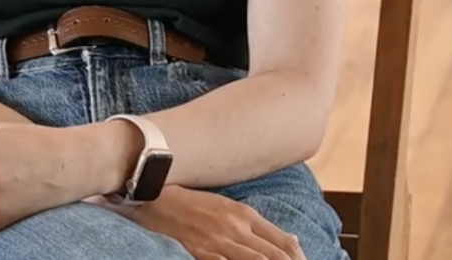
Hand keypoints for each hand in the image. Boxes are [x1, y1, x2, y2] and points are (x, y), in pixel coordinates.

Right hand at [116, 184, 307, 259]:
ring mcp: (218, 242)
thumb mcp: (226, 206)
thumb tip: (291, 241)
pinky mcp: (201, 253)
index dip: (298, 258)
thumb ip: (255, 224)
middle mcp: (236, 227)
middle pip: (276, 256)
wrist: (153, 196)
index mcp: (244, 213)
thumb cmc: (189, 202)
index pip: (283, 242)